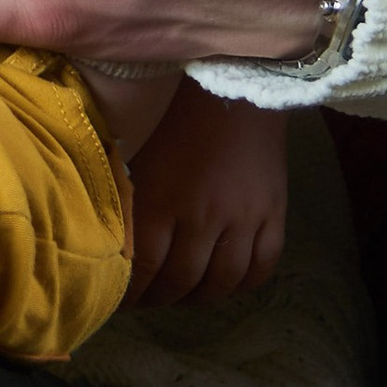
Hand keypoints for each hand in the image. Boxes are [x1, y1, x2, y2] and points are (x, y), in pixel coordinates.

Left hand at [125, 83, 289, 309]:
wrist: (232, 86)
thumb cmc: (174, 117)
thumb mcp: (140, 156)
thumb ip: (130, 200)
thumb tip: (112, 240)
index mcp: (163, 201)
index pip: (145, 268)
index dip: (133, 291)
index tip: (124, 296)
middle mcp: (203, 219)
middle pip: (182, 281)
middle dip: (162, 298)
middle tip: (152, 299)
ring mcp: (242, 220)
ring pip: (222, 283)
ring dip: (201, 297)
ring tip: (186, 295)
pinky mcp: (273, 216)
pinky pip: (261, 268)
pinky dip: (243, 285)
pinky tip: (227, 283)